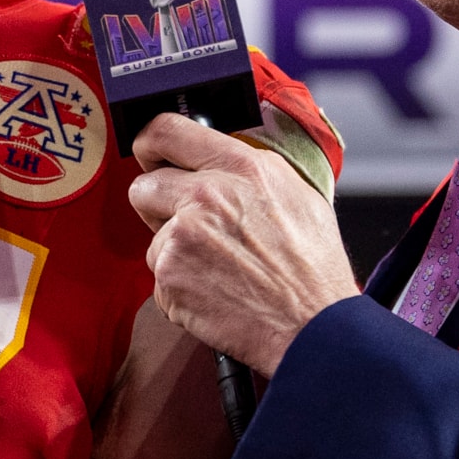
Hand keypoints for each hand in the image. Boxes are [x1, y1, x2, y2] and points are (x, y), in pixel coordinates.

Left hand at [127, 114, 359, 378]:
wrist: (313, 327)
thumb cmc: (314, 269)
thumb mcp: (298, 195)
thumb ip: (251, 170)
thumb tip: (222, 158)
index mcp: (241, 167)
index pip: (167, 130)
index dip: (149, 144)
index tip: (148, 155)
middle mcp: (207, 194)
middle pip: (143, 186)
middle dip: (157, 207)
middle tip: (187, 228)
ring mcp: (184, 235)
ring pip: (153, 238)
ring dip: (175, 255)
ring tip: (219, 271)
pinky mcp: (170, 275)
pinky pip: (159, 277)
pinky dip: (180, 290)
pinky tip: (215, 294)